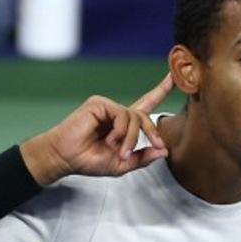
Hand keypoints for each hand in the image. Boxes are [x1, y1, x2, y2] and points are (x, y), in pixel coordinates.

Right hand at [20, 74, 173, 184]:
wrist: (66, 158)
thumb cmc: (89, 161)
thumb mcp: (122, 165)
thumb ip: (142, 158)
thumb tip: (164, 151)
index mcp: (123, 124)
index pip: (146, 104)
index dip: (161, 90)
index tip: (174, 76)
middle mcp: (117, 112)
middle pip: (144, 115)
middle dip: (153, 132)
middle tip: (157, 146)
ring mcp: (108, 106)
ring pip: (134, 117)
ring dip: (132, 138)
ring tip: (120, 151)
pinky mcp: (99, 103)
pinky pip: (122, 115)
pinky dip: (120, 131)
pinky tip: (110, 140)